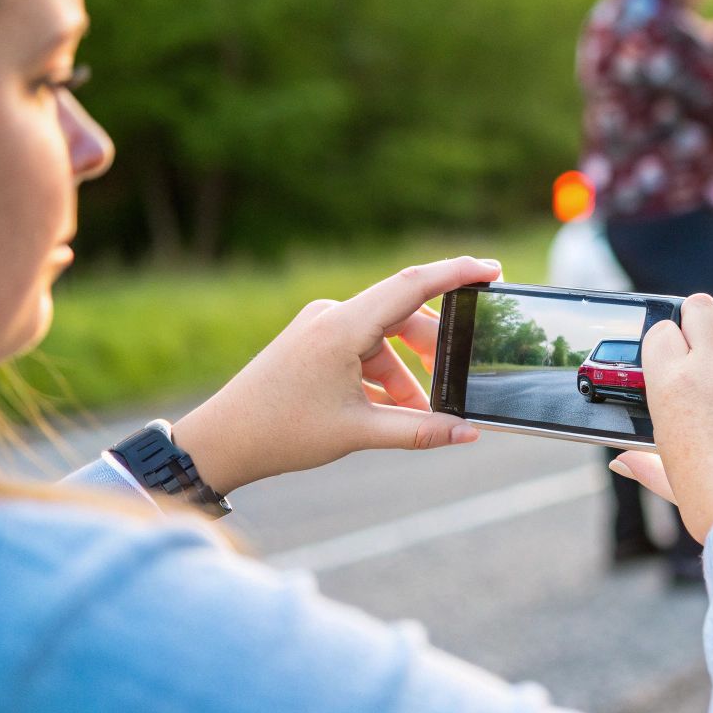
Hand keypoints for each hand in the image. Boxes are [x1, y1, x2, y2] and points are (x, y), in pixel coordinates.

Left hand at [172, 256, 501, 493]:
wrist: (219, 442)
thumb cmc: (281, 432)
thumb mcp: (358, 432)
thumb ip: (420, 430)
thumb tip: (470, 433)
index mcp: (342, 326)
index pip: (412, 286)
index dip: (457, 273)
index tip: (493, 270)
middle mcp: (332, 316)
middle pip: (404, 318)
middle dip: (434, 353)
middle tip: (460, 383)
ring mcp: (321, 326)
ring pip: (384, 340)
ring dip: (406, 374)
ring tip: (420, 414)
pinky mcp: (313, 341)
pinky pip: (363, 349)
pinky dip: (383, 376)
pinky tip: (391, 409)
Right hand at [609, 293, 712, 542]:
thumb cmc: (710, 505)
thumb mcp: (668, 479)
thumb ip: (644, 463)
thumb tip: (623, 461)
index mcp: (673, 387)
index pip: (660, 331)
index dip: (661, 345)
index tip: (664, 362)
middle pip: (701, 308)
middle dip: (694, 318)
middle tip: (694, 345)